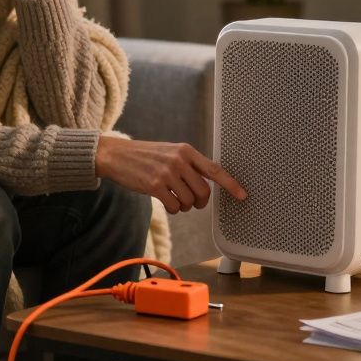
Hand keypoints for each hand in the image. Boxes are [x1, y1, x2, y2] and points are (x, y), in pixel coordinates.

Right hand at [94, 136, 246, 212]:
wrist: (117, 155)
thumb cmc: (145, 156)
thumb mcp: (170, 152)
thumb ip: (188, 164)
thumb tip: (206, 185)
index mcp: (186, 151)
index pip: (214, 169)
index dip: (230, 184)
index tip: (243, 195)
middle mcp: (179, 160)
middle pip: (203, 192)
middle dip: (200, 202)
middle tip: (191, 202)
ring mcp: (166, 173)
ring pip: (189, 202)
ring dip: (184, 206)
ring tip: (174, 199)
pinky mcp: (154, 186)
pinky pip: (175, 207)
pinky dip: (173, 209)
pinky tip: (165, 201)